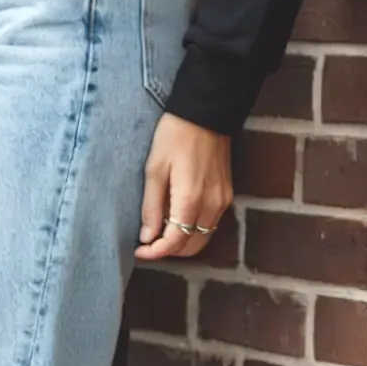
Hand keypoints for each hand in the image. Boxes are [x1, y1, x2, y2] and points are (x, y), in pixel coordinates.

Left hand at [136, 114, 232, 262]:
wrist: (206, 113)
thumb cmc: (175, 136)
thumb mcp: (154, 169)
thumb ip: (151, 206)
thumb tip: (147, 237)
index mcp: (191, 200)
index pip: (175, 242)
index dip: (155, 252)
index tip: (139, 250)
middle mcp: (212, 205)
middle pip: (193, 245)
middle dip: (169, 250)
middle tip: (147, 243)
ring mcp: (223, 200)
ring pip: (204, 237)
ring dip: (183, 241)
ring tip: (160, 232)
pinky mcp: (227, 193)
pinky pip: (211, 223)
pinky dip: (195, 229)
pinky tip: (178, 219)